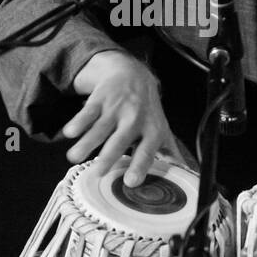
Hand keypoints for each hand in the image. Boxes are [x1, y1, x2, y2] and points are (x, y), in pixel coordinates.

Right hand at [64, 51, 191, 185]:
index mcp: (152, 130)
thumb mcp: (161, 129)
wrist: (133, 74)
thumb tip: (187, 177)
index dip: (140, 165)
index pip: (147, 150)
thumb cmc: (147, 110)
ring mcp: (117, 108)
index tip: (131, 182)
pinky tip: (70, 132)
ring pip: (101, 127)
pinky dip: (78, 121)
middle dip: (109, 156)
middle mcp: (135, 119)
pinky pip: (88, 111)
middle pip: (120, 140)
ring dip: (87, 142)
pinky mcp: (101, 98)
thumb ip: (169, 154)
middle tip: (98, 172)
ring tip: (74, 157)